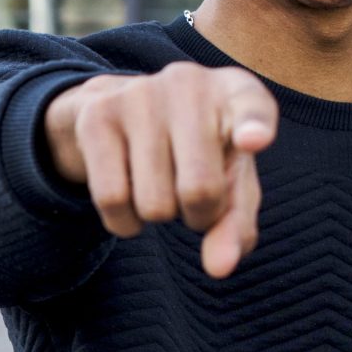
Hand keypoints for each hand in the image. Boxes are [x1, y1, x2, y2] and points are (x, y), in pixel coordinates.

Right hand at [42, 64, 277, 278]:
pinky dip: (125, 223)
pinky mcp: (97, 116)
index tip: (255, 141)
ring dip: (160, 217)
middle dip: (199, 216)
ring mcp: (138, 95)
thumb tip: (218, 268)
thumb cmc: (198, 151)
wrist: (127, 106)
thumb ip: (235, 224)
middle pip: (199, 191)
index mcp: (237, 92)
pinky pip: (112, 200)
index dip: (254, 127)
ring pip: (153, 204)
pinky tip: (131, 201)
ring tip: (160, 187)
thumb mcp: (228, 181)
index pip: (252, 108)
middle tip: (193, 197)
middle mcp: (189, 83)